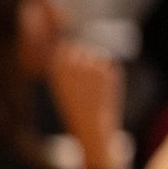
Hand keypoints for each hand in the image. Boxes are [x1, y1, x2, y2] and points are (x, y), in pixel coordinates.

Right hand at [46, 42, 123, 168]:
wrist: (91, 124)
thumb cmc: (74, 105)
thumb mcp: (62, 84)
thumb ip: (66, 64)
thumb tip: (70, 44)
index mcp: (57, 66)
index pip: (66, 48)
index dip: (71, 58)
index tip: (74, 72)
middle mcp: (73, 63)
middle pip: (82, 50)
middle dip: (85, 62)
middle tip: (85, 83)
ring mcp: (92, 66)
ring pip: (97, 55)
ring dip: (97, 67)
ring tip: (94, 87)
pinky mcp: (108, 70)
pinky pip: (110, 64)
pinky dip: (108, 73)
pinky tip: (103, 88)